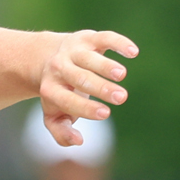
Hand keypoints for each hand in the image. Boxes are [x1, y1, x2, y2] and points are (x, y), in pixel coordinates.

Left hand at [38, 30, 136, 145]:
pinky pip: (104, 38)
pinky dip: (118, 43)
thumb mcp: (54, 115)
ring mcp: (73, 51)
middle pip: (80, 78)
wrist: (47, 58)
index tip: (106, 114)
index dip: (85, 107)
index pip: (66, 100)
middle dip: (101, 88)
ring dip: (106, 66)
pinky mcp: (88, 38)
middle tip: (121, 98)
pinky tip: (133, 52)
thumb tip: (78, 142)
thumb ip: (61, 132)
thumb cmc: (59, 94)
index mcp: (50, 89)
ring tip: (121, 75)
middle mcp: (59, 68)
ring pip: (89, 58)